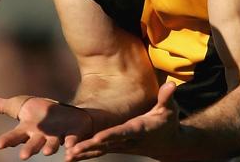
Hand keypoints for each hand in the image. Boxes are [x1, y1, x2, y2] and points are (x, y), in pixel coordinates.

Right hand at [0, 95, 93, 159]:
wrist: (66, 114)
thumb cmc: (39, 112)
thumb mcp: (19, 105)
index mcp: (27, 129)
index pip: (14, 136)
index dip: (7, 140)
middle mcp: (41, 136)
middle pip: (33, 144)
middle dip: (28, 149)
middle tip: (23, 156)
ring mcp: (57, 136)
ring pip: (52, 144)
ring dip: (50, 148)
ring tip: (47, 152)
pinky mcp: (72, 134)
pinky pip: (72, 140)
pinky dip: (72, 144)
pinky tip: (71, 147)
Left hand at [66, 82, 180, 161]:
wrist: (169, 144)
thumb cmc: (168, 122)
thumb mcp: (170, 108)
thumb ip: (166, 97)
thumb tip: (171, 84)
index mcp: (140, 129)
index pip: (123, 132)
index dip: (110, 135)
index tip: (97, 138)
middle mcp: (129, 140)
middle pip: (107, 144)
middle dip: (90, 147)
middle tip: (73, 150)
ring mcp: (122, 146)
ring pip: (101, 150)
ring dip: (84, 153)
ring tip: (68, 156)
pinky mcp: (117, 147)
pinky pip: (100, 152)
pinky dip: (86, 154)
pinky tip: (71, 156)